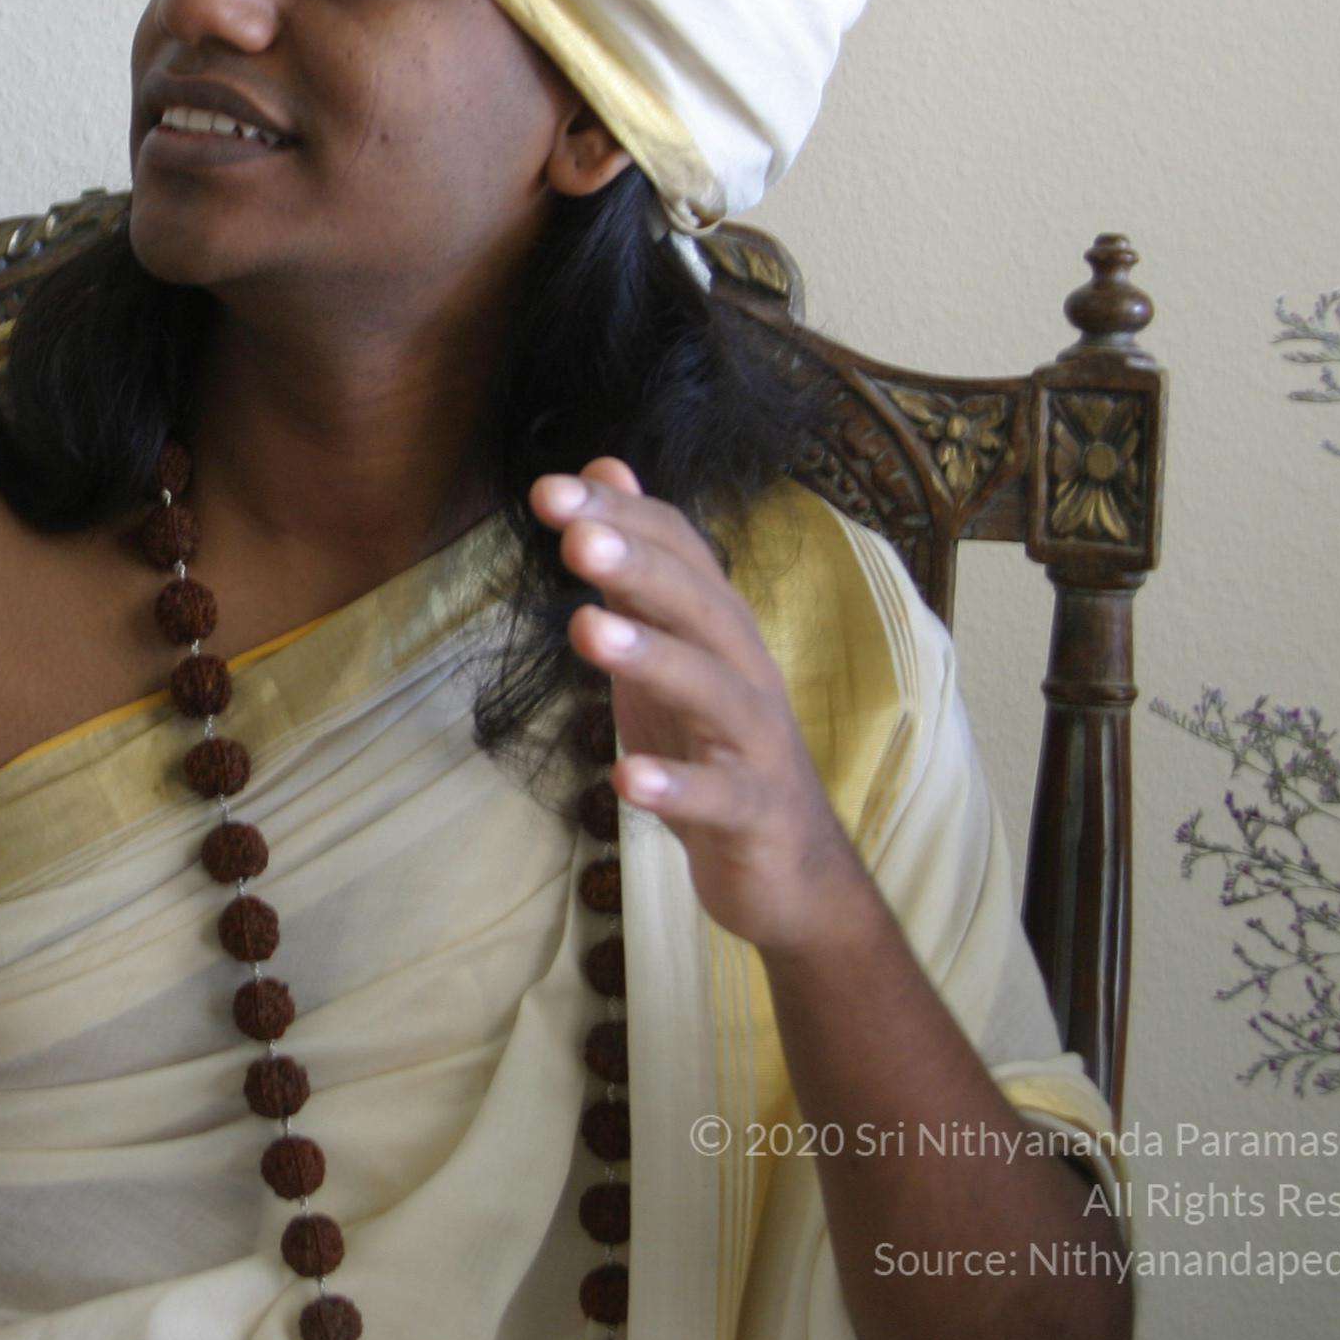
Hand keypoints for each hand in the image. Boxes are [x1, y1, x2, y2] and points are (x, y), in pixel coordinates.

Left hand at [532, 455, 876, 958]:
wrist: (792, 869)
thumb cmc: (717, 748)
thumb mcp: (670, 649)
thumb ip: (638, 568)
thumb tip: (603, 470)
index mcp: (718, 629)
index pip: (678, 554)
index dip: (620, 520)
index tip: (547, 491)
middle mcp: (745, 672)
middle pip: (700, 607)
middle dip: (640, 568)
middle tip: (575, 538)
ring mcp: (756, 743)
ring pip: (714, 690)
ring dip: (653, 658)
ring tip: (586, 630)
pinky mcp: (755, 813)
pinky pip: (718, 798)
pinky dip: (676, 787)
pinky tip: (625, 779)